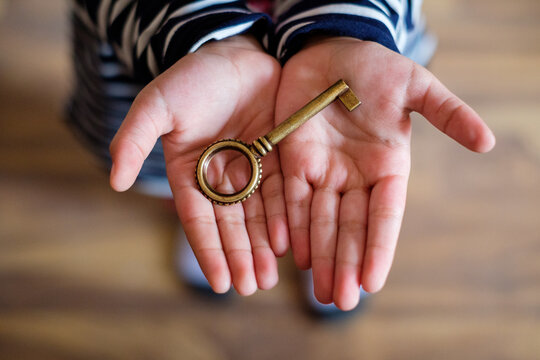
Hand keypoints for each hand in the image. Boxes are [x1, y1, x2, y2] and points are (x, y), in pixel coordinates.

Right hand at [109, 36, 288, 294]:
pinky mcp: (278, 157)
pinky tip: (289, 242)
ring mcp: (251, 169)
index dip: (209, 252)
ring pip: (259, 216)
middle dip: (241, 257)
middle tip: (251, 287)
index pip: (199, 221)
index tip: (220, 284)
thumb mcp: (156, 106)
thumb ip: (133, 140)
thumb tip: (115, 183)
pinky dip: (285, 217)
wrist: (236, 50)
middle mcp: (221, 177)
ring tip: (269, 276)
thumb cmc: (193, 78)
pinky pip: (282, 192)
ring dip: (263, 246)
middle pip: (232, 225)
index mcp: (190, 173)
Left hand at [275, 38, 494, 309]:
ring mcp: (323, 170)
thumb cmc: (377, 67)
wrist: (331, 49)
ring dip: (319, 256)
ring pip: (320, 221)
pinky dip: (292, 226)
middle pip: (349, 228)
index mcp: (387, 166)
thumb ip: (447, 113)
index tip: (373, 282)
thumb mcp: (415, 87)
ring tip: (318, 291)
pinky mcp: (293, 159)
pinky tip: (293, 254)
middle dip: (345, 264)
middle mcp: (355, 176)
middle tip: (339, 302)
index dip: (379, 248)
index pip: (384, 216)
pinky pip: (292, 198)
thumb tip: (487, 142)